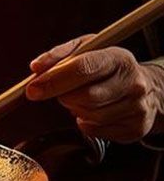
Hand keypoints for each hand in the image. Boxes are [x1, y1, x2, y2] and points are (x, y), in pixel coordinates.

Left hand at [25, 35, 163, 142]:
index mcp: (118, 58)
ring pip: (90, 116)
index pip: (84, 68)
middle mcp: (133, 83)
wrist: (147, 87)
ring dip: (75, 110)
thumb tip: (36, 67)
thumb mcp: (85, 50)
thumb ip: (58, 55)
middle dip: (64, 96)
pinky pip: (95, 131)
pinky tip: (91, 113)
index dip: (55, 80)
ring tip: (79, 100)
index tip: (33, 89)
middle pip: (86, 97)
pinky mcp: (136, 128)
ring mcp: (138, 107)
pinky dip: (85, 124)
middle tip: (62, 92)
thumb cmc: (107, 67)